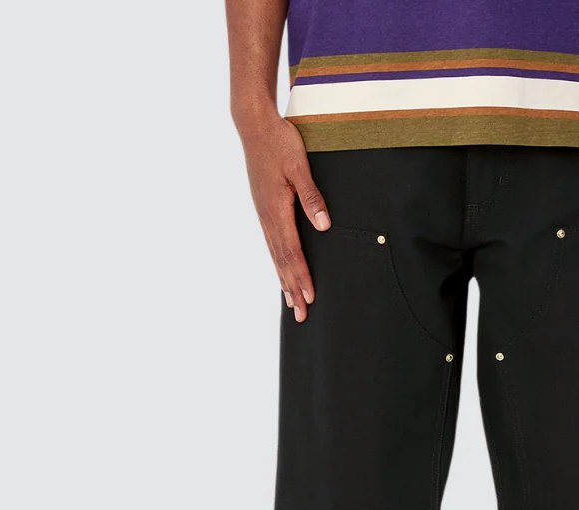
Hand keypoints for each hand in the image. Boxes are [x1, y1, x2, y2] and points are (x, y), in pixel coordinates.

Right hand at [240, 117, 330, 321]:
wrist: (255, 125)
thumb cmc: (280, 142)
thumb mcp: (299, 165)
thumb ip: (312, 196)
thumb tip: (323, 225)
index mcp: (277, 209)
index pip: (292, 251)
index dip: (301, 275)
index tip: (309, 297)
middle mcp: (267, 216)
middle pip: (281, 260)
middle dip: (292, 289)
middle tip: (301, 314)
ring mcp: (263, 214)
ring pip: (275, 255)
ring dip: (284, 280)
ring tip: (291, 303)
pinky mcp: (263, 209)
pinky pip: (271, 244)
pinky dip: (278, 263)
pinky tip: (281, 273)